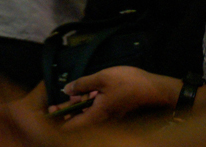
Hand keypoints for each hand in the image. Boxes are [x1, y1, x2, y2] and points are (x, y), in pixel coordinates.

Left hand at [53, 67, 181, 128]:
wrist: (155, 90)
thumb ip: (82, 84)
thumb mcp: (102, 78)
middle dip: (65, 113)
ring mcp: (108, 118)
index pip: (71, 128)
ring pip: (86, 117)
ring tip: (70, 96)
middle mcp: (101, 122)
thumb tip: (66, 89)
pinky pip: (95, 113)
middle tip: (54, 104)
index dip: (58, 122)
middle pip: (77, 123)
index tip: (49, 111)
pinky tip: (86, 94)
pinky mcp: (113, 113)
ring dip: (76, 108)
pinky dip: (87, 105)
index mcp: (96, 116)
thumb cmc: (128, 83)